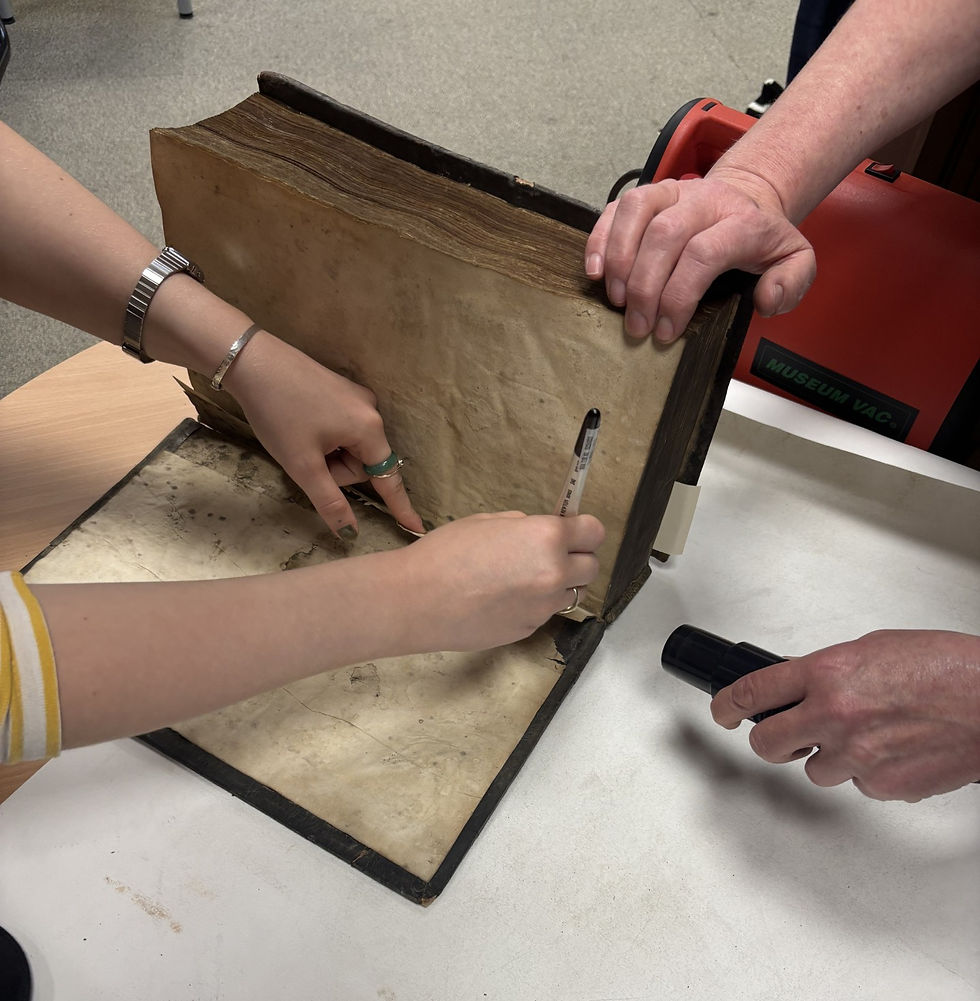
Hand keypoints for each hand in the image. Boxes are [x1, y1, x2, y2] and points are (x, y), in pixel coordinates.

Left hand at [223, 332, 423, 538]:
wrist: (253, 361)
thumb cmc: (279, 413)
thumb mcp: (302, 464)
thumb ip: (330, 501)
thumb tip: (350, 533)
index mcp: (369, 430)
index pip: (389, 478)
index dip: (401, 507)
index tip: (417, 528)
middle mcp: (371, 411)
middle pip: (362, 462)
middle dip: (335, 469)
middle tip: (303, 457)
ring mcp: (358, 397)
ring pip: (350, 446)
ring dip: (328, 453)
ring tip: (298, 437)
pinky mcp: (342, 389)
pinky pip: (343, 427)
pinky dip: (325, 436)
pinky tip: (301, 424)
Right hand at [395, 511, 604, 651]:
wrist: (418, 600)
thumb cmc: (446, 553)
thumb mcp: (487, 523)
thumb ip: (523, 527)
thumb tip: (538, 533)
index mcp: (546, 538)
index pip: (594, 532)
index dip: (584, 531)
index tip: (573, 532)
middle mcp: (554, 573)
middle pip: (591, 567)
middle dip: (576, 559)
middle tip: (551, 555)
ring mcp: (543, 606)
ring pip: (570, 593)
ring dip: (556, 585)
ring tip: (521, 580)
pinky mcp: (529, 629)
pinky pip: (543, 612)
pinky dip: (533, 604)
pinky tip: (503, 599)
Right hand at [584, 169, 815, 342]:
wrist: (745, 198)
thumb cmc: (761, 240)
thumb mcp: (795, 260)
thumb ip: (792, 282)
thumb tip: (765, 300)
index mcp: (742, 220)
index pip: (703, 253)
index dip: (679, 296)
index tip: (667, 331)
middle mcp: (704, 199)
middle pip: (665, 235)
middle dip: (645, 287)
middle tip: (637, 326)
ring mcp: (672, 192)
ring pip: (637, 212)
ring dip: (619, 261)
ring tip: (616, 301)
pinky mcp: (647, 194)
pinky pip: (616, 207)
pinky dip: (600, 239)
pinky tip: (595, 272)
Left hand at [710, 630, 979, 800]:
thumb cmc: (946, 668)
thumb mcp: (871, 649)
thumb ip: (828, 670)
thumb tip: (801, 685)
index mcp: (826, 674)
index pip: (753, 691)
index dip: (726, 704)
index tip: (721, 710)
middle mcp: (835, 716)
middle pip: (766, 743)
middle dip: (767, 740)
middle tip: (778, 734)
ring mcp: (858, 756)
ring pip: (814, 770)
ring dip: (827, 756)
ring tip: (860, 735)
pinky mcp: (884, 786)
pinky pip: (858, 785)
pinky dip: (867, 772)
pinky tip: (891, 750)